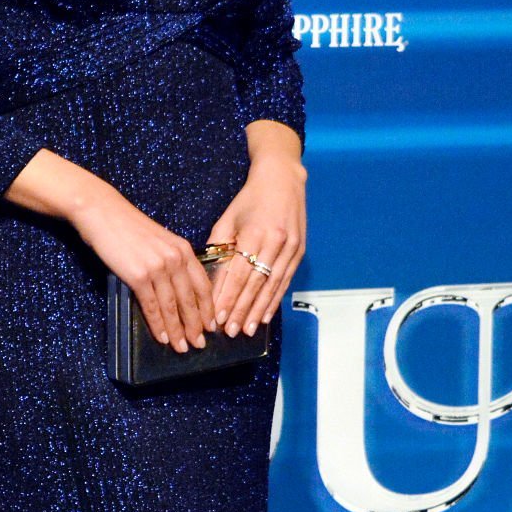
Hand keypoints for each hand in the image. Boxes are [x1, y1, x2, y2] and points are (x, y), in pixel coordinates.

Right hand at [67, 185, 218, 353]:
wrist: (102, 212)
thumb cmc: (128, 227)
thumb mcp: (160, 240)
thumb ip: (172, 260)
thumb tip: (177, 289)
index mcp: (183, 249)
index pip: (203, 285)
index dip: (208, 308)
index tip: (211, 325)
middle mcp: (175, 258)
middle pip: (190, 299)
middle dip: (196, 325)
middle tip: (200, 343)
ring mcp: (157, 267)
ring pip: (172, 306)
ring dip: (178, 331)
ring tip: (182, 347)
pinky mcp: (138, 275)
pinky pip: (152, 306)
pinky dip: (158, 325)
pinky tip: (162, 337)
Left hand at [205, 152, 306, 337]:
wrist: (283, 180)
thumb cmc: (250, 199)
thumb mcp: (228, 218)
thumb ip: (220, 247)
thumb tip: (211, 280)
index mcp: (255, 233)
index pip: (239, 273)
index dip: (228, 297)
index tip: (217, 316)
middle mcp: (275, 242)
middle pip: (256, 283)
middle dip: (242, 309)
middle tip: (230, 331)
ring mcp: (291, 247)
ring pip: (272, 286)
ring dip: (259, 310)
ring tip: (247, 330)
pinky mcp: (299, 251)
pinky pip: (285, 281)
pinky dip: (275, 300)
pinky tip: (266, 316)